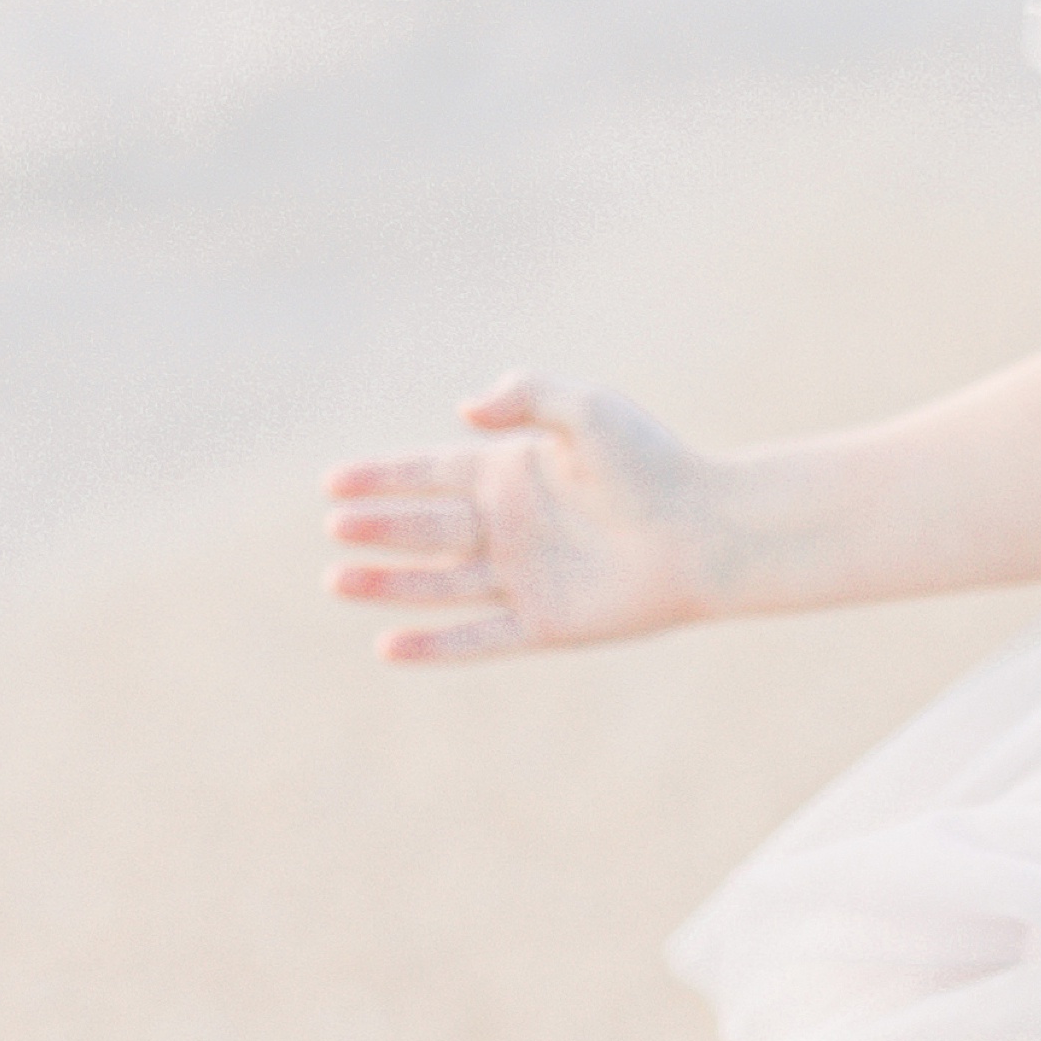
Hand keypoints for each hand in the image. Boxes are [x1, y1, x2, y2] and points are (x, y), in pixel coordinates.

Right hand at [322, 374, 718, 663]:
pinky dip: (435, 646)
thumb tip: (462, 410)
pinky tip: (388, 647)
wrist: (708, 531)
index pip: (428, 474)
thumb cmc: (654, 464)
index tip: (332, 482)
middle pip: (425, 529)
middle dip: (378, 528)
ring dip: (388, 583)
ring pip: (438, 584)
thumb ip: (527, 394)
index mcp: (511, 474)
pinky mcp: (544, 624)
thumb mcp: (589, 408)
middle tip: (335, 527)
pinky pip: (478, 638)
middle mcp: (509, 527)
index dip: (380, 478)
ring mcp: (523, 577)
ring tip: (336, 580)